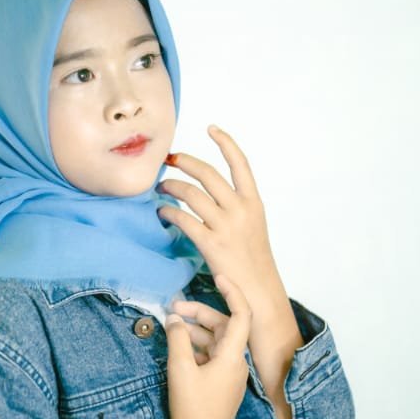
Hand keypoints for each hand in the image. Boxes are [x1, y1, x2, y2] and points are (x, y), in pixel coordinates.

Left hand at [157, 125, 284, 315]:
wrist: (258, 291)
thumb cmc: (253, 261)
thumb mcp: (253, 226)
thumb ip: (235, 207)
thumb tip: (210, 192)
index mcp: (254, 202)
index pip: (240, 163)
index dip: (225, 142)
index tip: (211, 127)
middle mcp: (241, 209)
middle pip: (207, 173)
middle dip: (184, 161)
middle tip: (169, 159)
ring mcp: (226, 226)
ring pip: (191, 193)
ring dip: (171, 186)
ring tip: (161, 188)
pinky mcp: (210, 243)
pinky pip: (182, 218)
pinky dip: (167, 211)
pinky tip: (161, 212)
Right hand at [165, 273, 251, 418]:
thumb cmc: (192, 409)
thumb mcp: (180, 369)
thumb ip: (177, 339)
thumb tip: (174, 319)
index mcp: (233, 357)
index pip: (241, 314)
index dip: (232, 292)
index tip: (217, 276)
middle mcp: (237, 363)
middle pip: (223, 327)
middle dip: (199, 314)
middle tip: (174, 308)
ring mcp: (230, 376)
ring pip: (216, 342)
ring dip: (196, 331)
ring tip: (172, 327)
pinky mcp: (222, 386)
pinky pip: (213, 357)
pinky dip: (197, 347)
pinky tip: (179, 348)